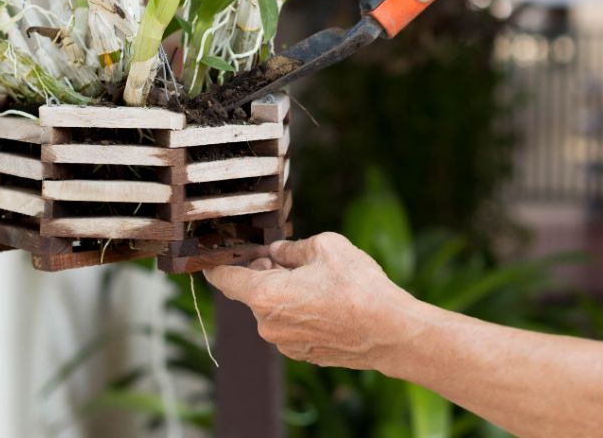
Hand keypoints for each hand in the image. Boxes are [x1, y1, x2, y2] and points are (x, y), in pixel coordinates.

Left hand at [205, 233, 415, 370]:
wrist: (390, 331)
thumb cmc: (358, 287)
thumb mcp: (325, 247)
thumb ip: (292, 248)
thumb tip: (278, 251)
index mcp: (265, 295)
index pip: (224, 279)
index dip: (216, 263)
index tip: (212, 256)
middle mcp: (267, 325)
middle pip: (253, 292)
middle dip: (265, 273)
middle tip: (287, 257)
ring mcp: (284, 344)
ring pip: (274, 310)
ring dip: (285, 294)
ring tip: (319, 282)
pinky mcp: (303, 354)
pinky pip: (290, 327)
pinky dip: (299, 313)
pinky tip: (327, 303)